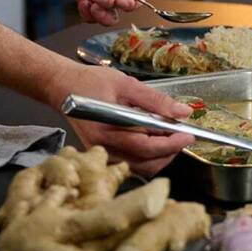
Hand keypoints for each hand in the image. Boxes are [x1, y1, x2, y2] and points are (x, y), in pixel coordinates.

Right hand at [56, 64, 193, 176]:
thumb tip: (183, 112)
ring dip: (159, 157)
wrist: (62, 87)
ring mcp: (101, 155)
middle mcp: (103, 148)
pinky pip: (131, 165)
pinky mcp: (101, 156)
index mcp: (107, 129)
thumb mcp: (126, 84)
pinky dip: (147, 158)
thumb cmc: (91, 82)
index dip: (171, 144)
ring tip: (169, 137)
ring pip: (140, 168)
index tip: (188, 135)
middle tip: (182, 135)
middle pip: (145, 163)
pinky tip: (152, 141)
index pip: (146, 146)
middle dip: (169, 152)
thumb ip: (155, 100)